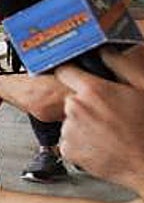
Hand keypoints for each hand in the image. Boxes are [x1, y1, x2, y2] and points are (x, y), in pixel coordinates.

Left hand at [55, 48, 143, 192]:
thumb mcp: (142, 87)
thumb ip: (120, 66)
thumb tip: (105, 52)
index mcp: (93, 91)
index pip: (65, 71)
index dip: (73, 73)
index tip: (77, 77)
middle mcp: (76, 109)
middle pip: (71, 99)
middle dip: (86, 103)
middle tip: (108, 113)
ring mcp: (69, 130)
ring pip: (71, 121)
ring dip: (84, 124)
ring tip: (108, 131)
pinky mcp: (67, 149)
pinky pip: (70, 140)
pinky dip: (81, 142)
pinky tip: (101, 143)